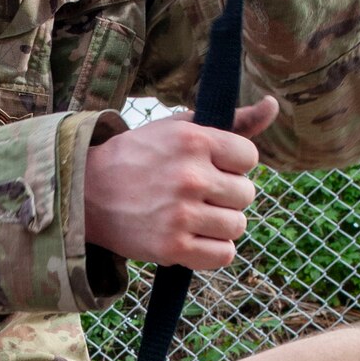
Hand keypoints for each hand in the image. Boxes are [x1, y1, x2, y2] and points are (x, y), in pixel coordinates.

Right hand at [83, 98, 276, 268]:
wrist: (86, 193)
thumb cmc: (139, 157)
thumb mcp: (180, 128)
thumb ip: (232, 121)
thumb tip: (273, 105)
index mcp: (194, 140)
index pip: (249, 159)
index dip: (232, 165)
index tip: (209, 168)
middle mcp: (190, 177)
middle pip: (246, 194)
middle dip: (227, 195)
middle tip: (198, 194)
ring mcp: (181, 215)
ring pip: (237, 225)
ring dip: (221, 224)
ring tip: (194, 216)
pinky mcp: (173, 247)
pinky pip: (223, 254)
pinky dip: (213, 250)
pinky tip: (194, 238)